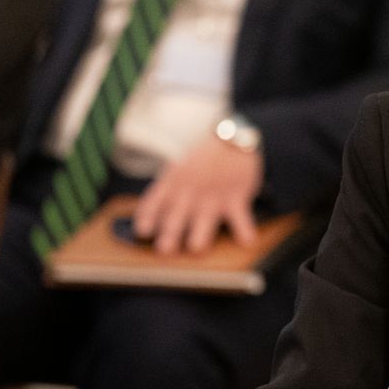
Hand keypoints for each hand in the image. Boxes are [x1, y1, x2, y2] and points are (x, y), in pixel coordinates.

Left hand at [133, 134, 262, 254]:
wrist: (230, 138)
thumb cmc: (201, 159)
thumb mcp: (177, 170)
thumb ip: (164, 193)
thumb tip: (147, 225)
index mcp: (173, 183)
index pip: (155, 201)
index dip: (147, 217)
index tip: (142, 232)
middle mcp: (191, 191)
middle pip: (178, 215)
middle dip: (170, 233)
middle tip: (165, 250)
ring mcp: (213, 195)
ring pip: (205, 218)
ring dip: (201, 234)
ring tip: (196, 248)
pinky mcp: (236, 197)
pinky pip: (241, 216)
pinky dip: (244, 228)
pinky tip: (246, 241)